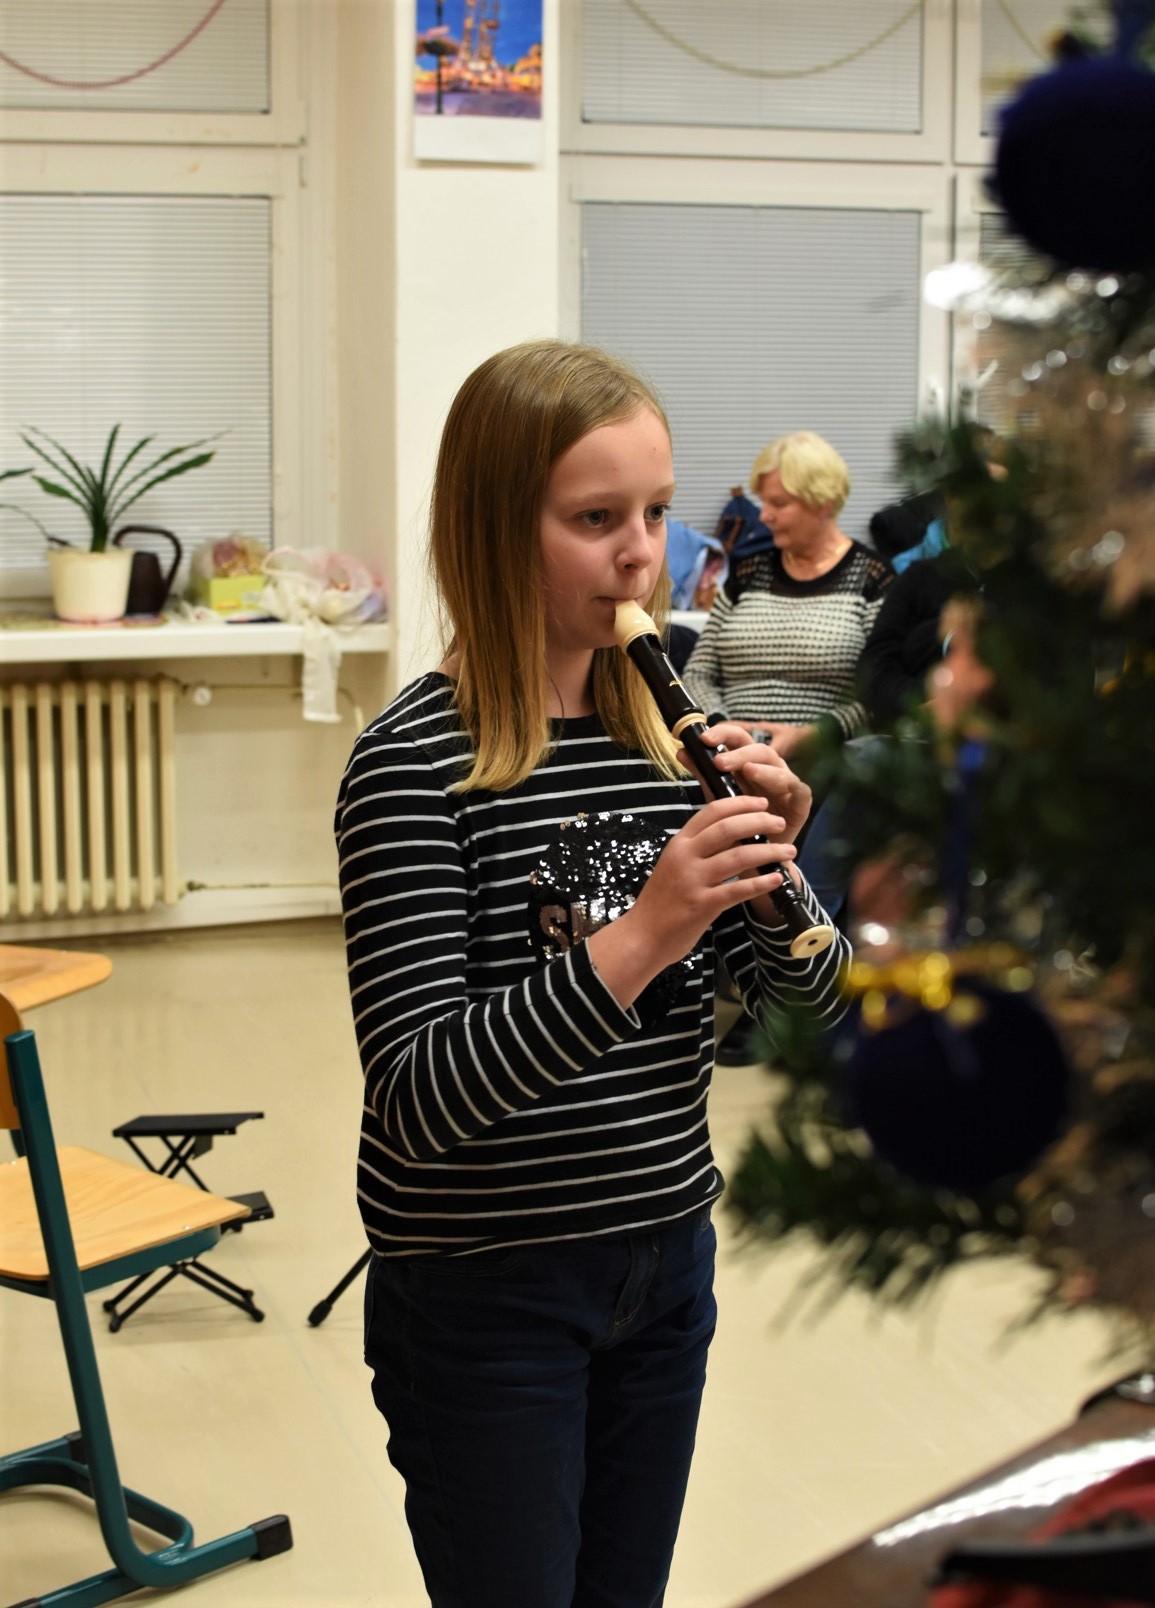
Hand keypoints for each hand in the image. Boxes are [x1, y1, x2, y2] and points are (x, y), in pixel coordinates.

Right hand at [587, 792, 796, 1005]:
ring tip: (789, 851)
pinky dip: (760, 883)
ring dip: (768, 851)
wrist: (643, 935)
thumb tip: (733, 834)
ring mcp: (693, 880)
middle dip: (760, 822)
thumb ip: (699, 849)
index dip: (741, 803)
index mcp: (680, 842)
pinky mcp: (702, 904)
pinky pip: (737, 890)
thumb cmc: (661, 900)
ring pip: (738, 856)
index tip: (762, 803)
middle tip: (780, 823)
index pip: (712, 811)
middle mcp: (685, 856)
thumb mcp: (674, 864)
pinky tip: (776, 879)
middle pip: (728, 828)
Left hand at [691, 722, 812, 844]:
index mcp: (748, 763)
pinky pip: (800, 790)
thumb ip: (704, 773)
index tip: (703, 738)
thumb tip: (682, 751)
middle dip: (739, 753)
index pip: (738, 738)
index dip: (723, 734)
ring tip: (747, 770)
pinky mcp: (800, 803)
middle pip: (759, 749)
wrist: (753, 859)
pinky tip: (779, 789)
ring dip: (762, 768)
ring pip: (779, 767)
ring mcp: (786, 784)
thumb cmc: (737, 823)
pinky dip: (788, 785)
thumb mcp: (717, 796)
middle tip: (719, 761)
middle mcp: (769, 768)